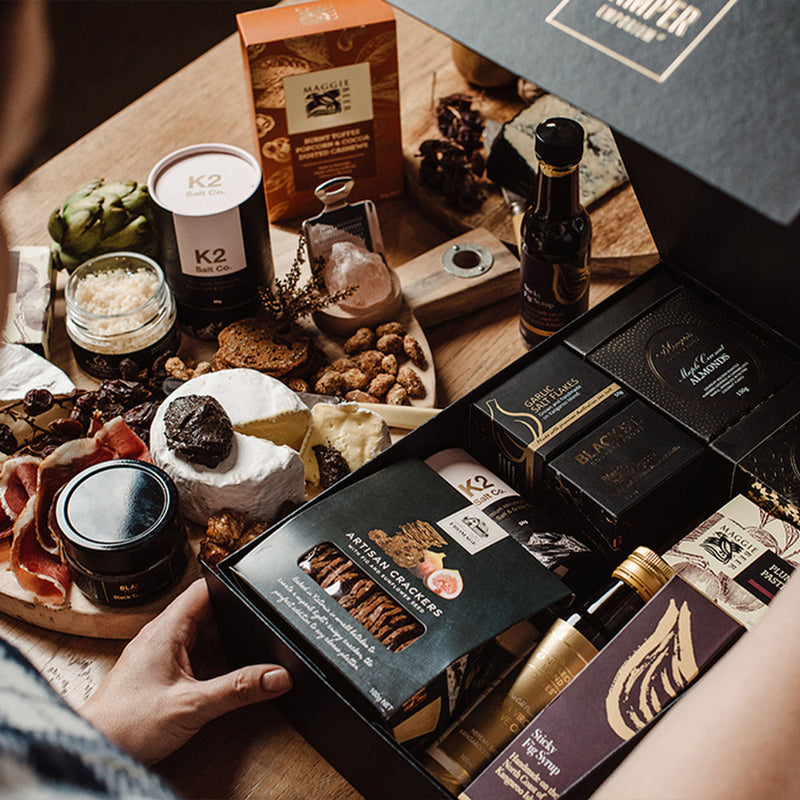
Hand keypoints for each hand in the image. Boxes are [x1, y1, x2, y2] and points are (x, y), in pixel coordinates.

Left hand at [80, 578, 291, 764]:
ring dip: (221, 650)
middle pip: (208, 613)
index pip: (203, 589)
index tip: (256, 593)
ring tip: (236, 666)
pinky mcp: (159, 673)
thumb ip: (239, 689)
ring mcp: (159, 654)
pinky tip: (217, 686)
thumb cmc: (126, 725)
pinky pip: (193, 659)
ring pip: (202, 638)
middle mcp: (161, 636)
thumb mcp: (194, 705)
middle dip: (233, 626)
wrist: (95, 749)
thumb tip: (278, 675)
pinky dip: (210, 669)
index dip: (231, 586)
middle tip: (254, 640)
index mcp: (166, 629)